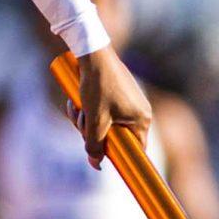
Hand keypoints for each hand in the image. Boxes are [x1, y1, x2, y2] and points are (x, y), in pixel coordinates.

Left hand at [71, 48, 154, 166]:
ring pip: (105, 123)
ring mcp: (130, 101)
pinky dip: (89, 109)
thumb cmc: (98, 86)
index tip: (106, 161)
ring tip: (76, 107)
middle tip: (81, 121)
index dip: (120, 157)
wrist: (93, 53)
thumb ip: (94, 145)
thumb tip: (96, 164)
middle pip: (116, 137)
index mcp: (142, 119)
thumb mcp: (94, 121)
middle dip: (93, 132)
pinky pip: (103, 111)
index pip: (136, 149)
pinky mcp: (118, 93)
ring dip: (86, 120)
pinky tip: (76, 101)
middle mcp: (140, 111)